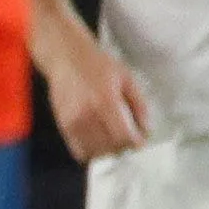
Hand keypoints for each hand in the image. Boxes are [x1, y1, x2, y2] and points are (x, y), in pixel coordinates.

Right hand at [35, 32, 150, 160]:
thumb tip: (146, 129)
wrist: (66, 56)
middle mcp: (87, 114)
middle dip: (123, 146)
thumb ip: (139, 105)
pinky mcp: (63, 124)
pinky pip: (78, 150)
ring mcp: (73, 121)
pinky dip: (90, 151)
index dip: (135, 142)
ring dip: (107, 150)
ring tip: (112, 139)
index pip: (123, 137)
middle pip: (110, 147)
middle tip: (128, 138)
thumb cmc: (97, 64)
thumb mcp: (127, 78)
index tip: (140, 140)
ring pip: (94, 152)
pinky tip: (96, 141)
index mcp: (106, 102)